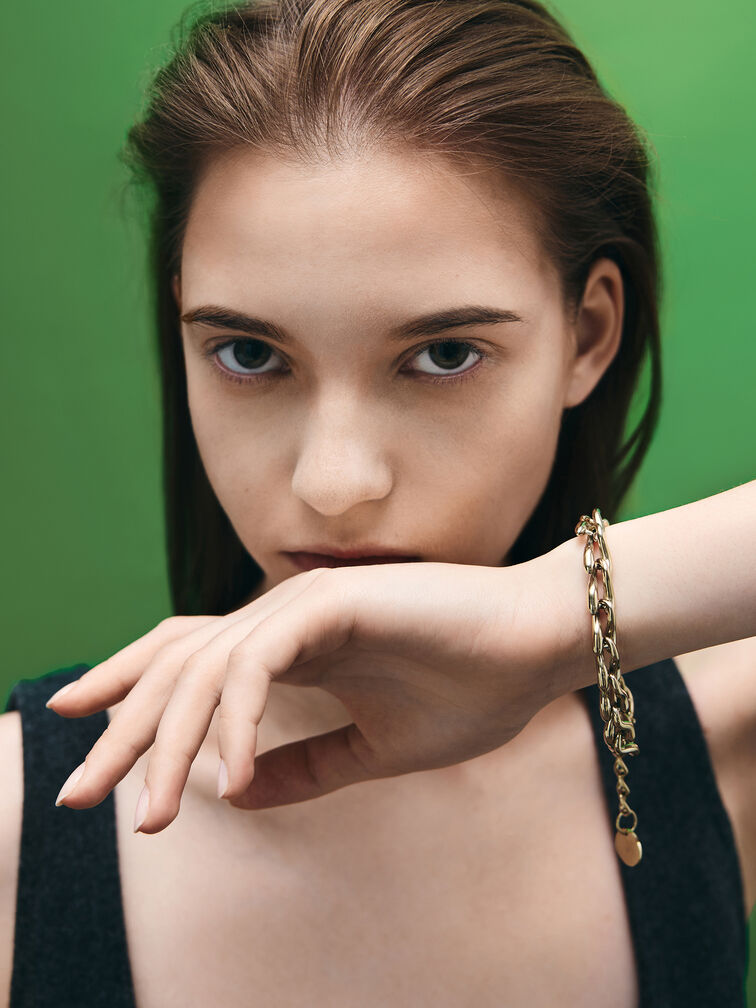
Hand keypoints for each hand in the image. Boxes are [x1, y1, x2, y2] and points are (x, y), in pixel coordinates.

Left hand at [47, 553, 573, 832]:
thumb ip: (306, 767)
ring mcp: (303, 605)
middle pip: (175, 669)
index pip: (189, 668)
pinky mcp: (332, 604)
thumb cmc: (472, 689)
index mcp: (290, 647)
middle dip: (122, 734)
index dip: (130, 700)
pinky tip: (230, 773)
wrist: (539, 646)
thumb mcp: (373, 750)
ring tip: (147, 812)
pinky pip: (258, 663)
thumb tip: (234, 794)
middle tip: (79, 797)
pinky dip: (235, 719)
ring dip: (166, 742)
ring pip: (204, 670)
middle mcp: (282, 619)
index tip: (86, 748)